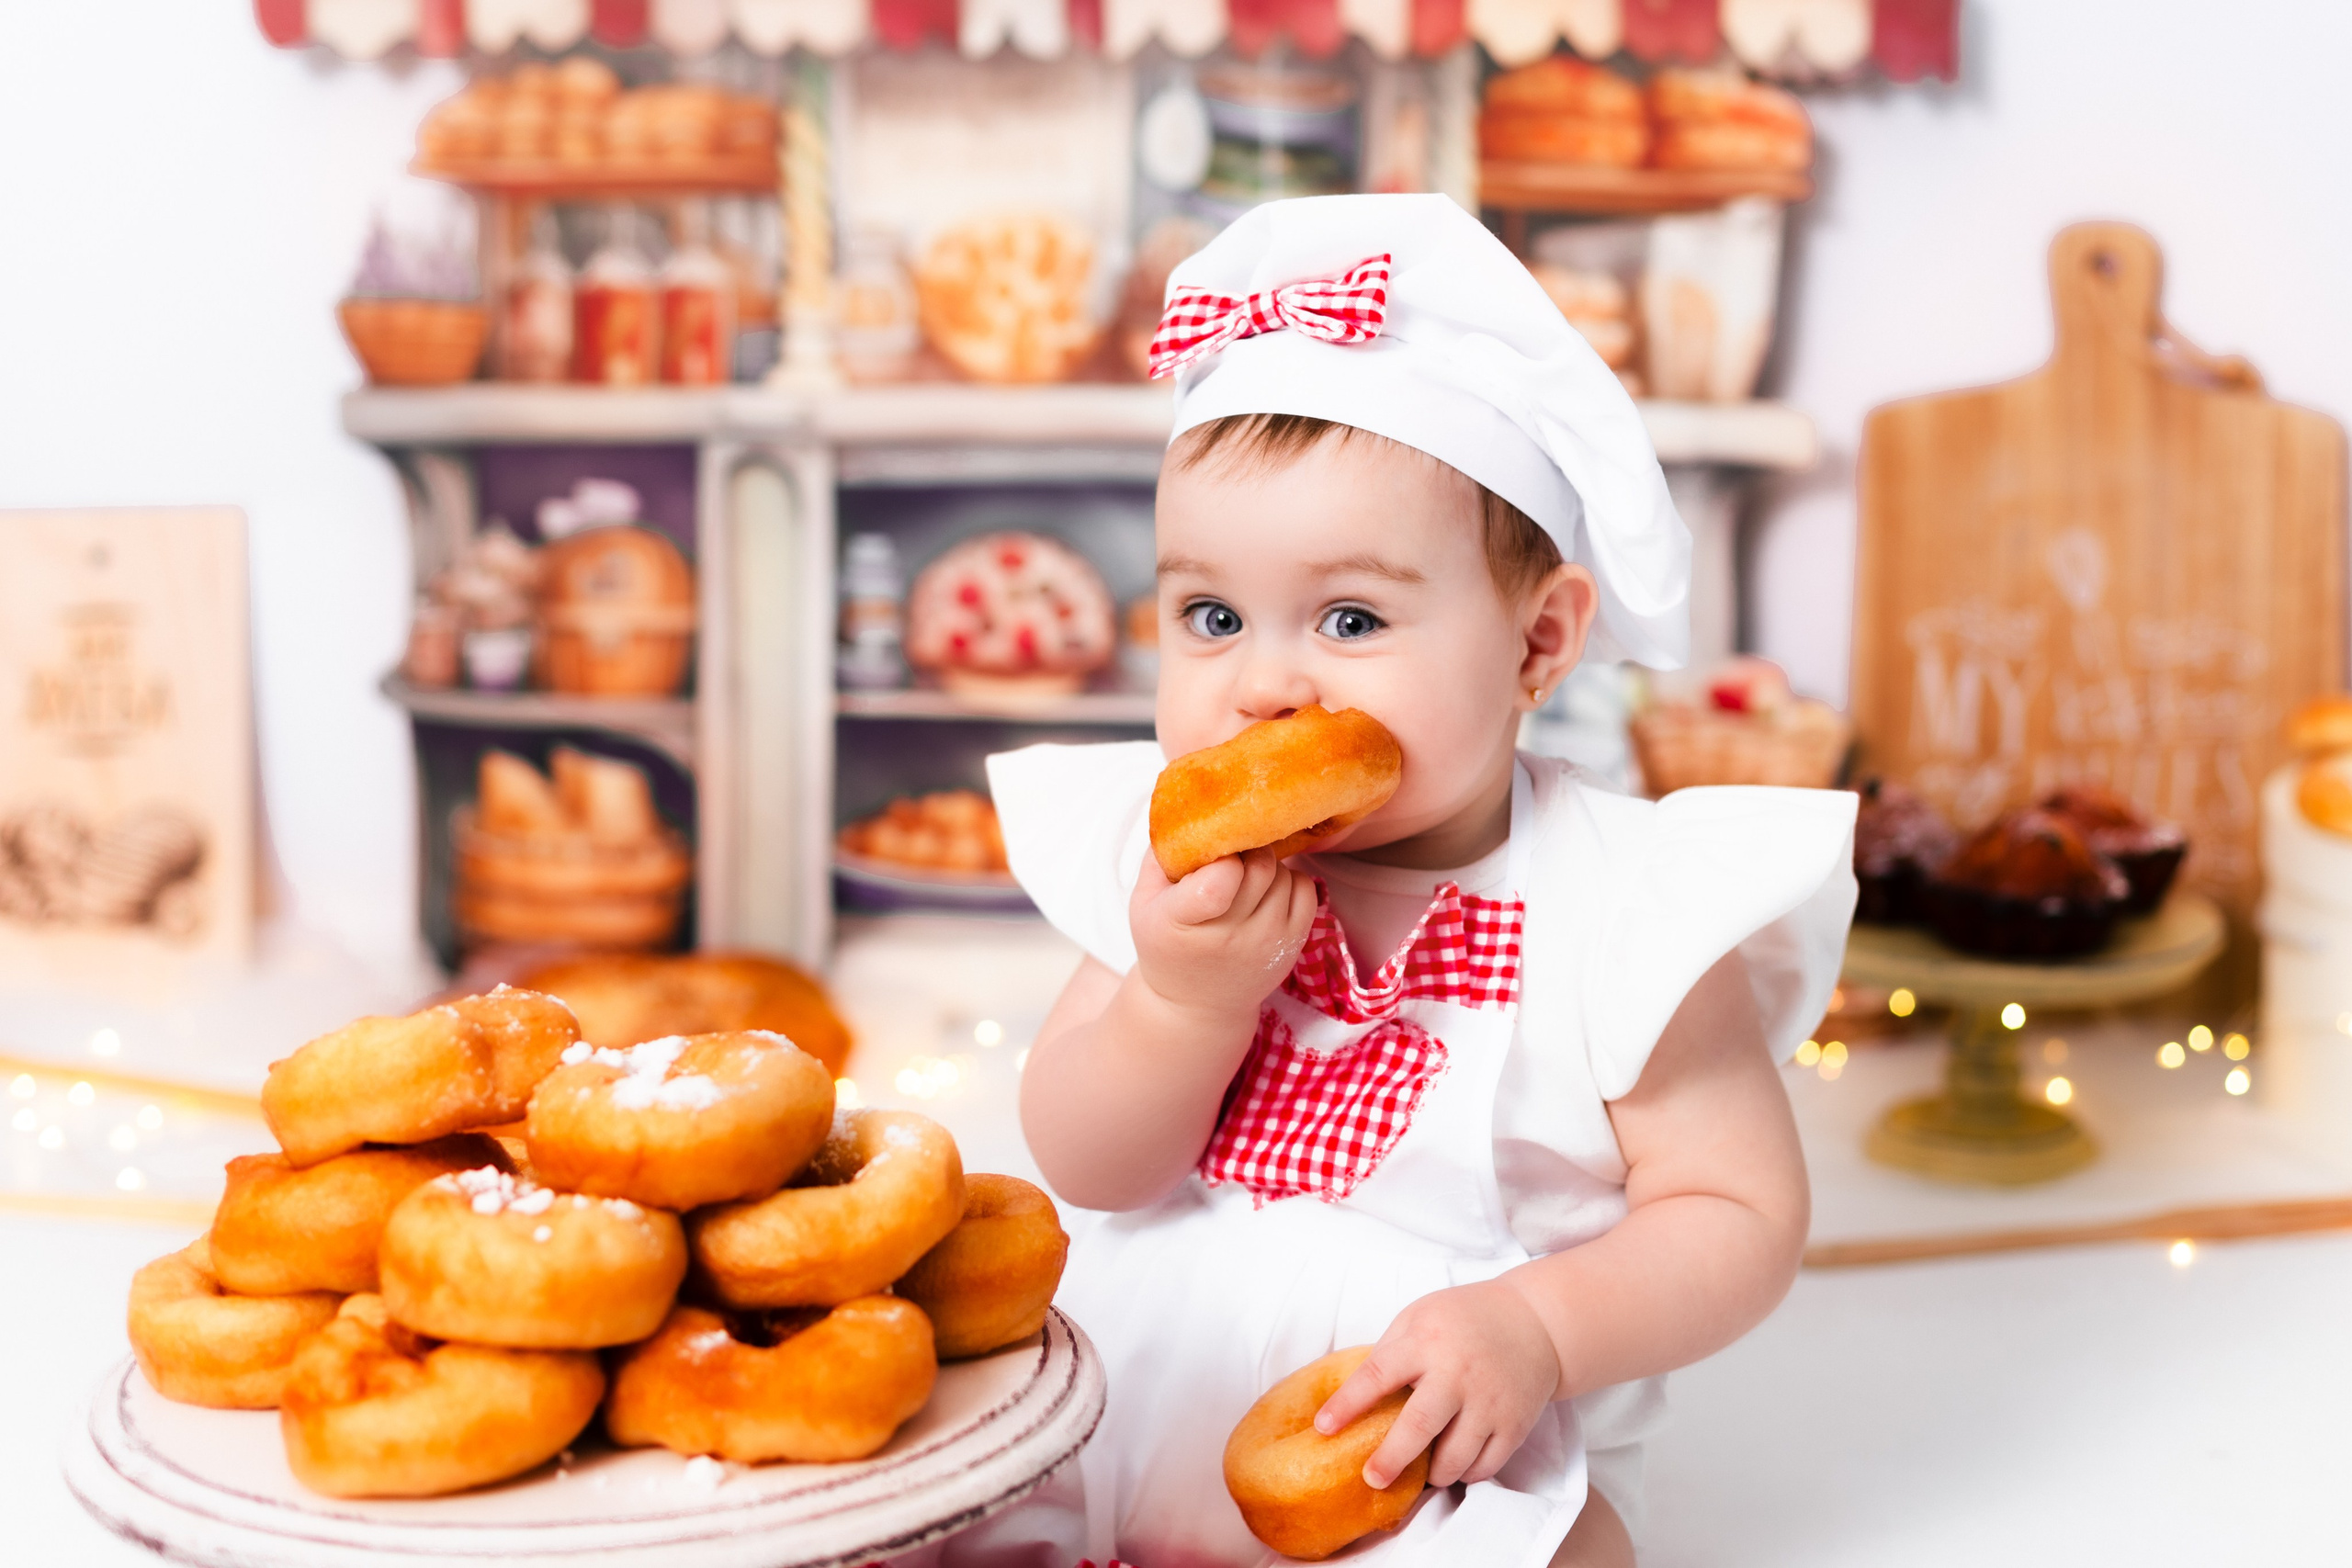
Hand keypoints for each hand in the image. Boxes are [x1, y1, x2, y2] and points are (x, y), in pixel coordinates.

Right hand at [1128, 848, 1316, 1021]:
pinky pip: (1306, 889)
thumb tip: (1188, 807)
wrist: (1196, 1004)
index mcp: (1182, 923)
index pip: (1220, 881)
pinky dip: (1289, 880)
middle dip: (1247, 849)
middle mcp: (1229, 937)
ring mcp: (1266, 943)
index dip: (1223, 856)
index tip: (1214, 854)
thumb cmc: (1167, 942)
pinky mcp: (1292, 945)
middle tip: (1232, 855)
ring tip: (1245, 878)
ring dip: (1267, 865)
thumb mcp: (1145, 902)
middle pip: (1260, 866)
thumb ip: (1163, 854)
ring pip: (1284, 874)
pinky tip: (1266, 891)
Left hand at [1314, 1281, 1561, 1490]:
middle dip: (1390, 1459)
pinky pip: (1484, 1467)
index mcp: (1427, 1341)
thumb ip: (1390, 1352)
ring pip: (1454, 1458)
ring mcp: (1489, 1403)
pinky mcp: (1514, 1425)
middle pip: (1418, 1427)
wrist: (1535, 1322)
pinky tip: (1449, 1467)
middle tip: (1370, 1478)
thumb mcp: (1420, 1316)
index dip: (1347, 1404)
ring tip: (1416, 1474)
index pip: (1378, 1375)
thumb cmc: (1464, 1319)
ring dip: (1430, 1474)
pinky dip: (1463, 1474)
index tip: (1323, 1428)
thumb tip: (1353, 1397)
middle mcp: (1458, 1374)